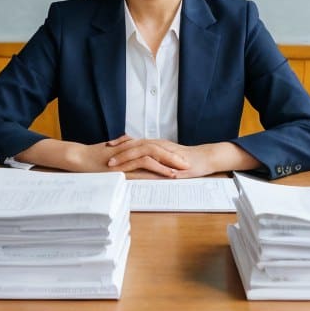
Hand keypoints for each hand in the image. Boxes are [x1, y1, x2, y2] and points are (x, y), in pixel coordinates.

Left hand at [104, 136, 257, 178]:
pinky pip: (151, 160)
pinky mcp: (168, 160)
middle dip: (117, 149)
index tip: (108, 146)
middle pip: (133, 144)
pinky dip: (139, 164)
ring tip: (111, 164)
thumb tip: (146, 165)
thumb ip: (158, 159)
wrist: (206, 158)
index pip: (135, 141)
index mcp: (157, 144)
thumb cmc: (190, 160)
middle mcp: (158, 144)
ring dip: (124, 157)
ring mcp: (163, 151)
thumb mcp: (170, 159)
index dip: (121, 143)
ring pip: (140, 150)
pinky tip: (130, 169)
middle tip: (103, 154)